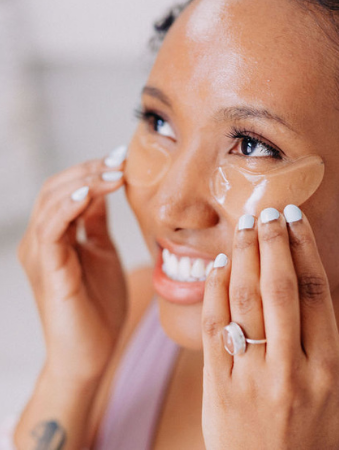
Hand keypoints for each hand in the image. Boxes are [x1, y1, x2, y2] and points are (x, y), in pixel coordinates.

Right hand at [17, 147, 128, 381]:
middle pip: (56, 188)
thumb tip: (101, 192)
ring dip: (83, 182)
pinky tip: (89, 193)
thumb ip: (96, 223)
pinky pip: (52, 230)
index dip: (92, 170)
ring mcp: (41, 255)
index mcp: (56, 236)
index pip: (67, 189)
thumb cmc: (98, 306)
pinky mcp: (48, 271)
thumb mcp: (102, 252)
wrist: (93, 353)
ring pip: (51, 202)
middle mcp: (42, 241)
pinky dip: (68, 207)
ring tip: (113, 172)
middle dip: (89, 169)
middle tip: (120, 160)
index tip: (122, 158)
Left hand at [201, 206, 338, 449]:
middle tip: (268, 209)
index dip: (305, 248)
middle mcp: (289, 370)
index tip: (296, 216)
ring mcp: (250, 378)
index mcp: (327, 369)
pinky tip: (219, 263)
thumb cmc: (315, 433)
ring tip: (245, 224)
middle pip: (280, 290)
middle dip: (272, 242)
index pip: (317, 293)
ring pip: (245, 302)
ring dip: (244, 257)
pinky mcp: (217, 385)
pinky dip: (214, 290)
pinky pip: (214, 327)